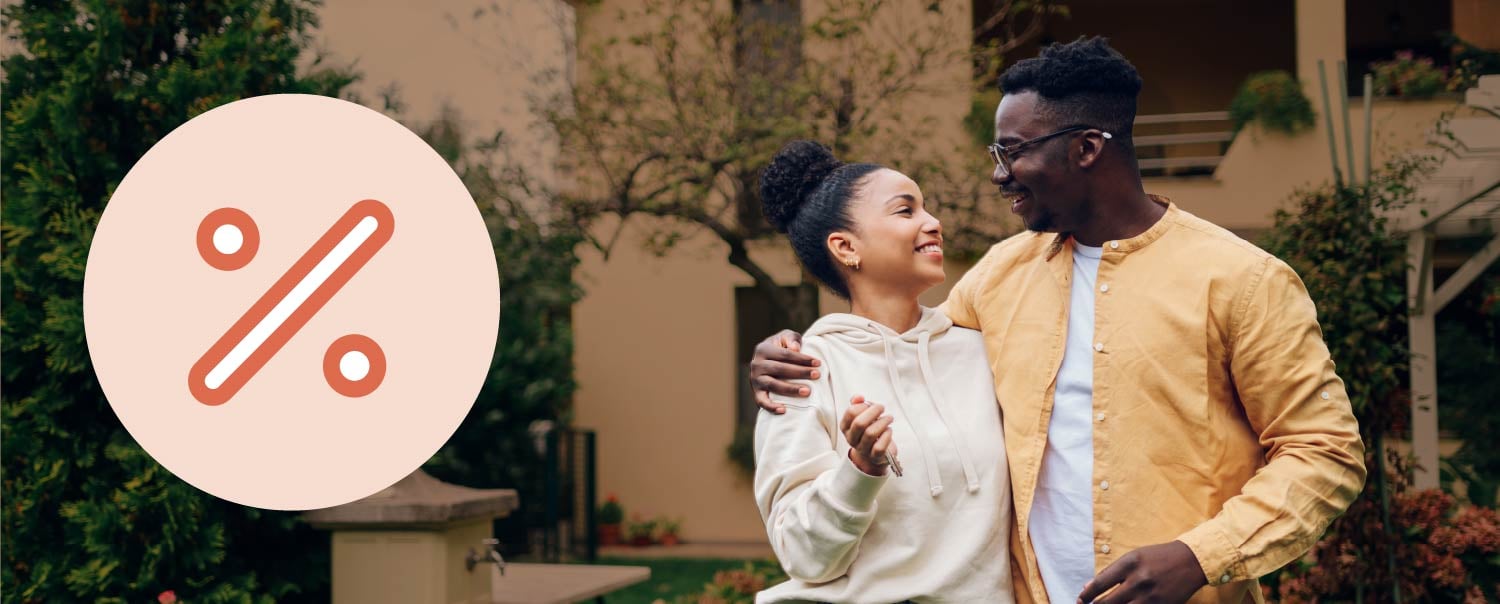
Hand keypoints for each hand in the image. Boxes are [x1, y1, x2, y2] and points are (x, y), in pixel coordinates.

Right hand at [749, 329, 820, 413]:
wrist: (768, 360)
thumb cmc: (782, 348)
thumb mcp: (786, 338)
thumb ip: (792, 339)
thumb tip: (796, 349)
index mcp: (763, 349)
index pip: (785, 354)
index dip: (802, 358)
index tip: (818, 363)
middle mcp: (756, 364)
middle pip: (780, 369)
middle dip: (800, 372)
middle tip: (817, 375)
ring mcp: (755, 380)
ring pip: (773, 385)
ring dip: (790, 389)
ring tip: (807, 391)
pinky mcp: (756, 393)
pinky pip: (762, 402)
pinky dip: (771, 407)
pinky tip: (784, 410)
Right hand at [839, 396, 896, 475]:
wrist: (876, 454)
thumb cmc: (870, 431)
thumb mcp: (863, 416)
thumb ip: (859, 404)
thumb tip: (858, 397)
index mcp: (846, 427)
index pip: (851, 413)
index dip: (863, 405)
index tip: (870, 404)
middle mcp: (852, 439)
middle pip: (859, 423)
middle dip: (873, 412)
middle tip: (882, 407)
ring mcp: (863, 449)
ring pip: (870, 433)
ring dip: (883, 422)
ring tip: (889, 418)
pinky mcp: (875, 457)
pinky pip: (879, 446)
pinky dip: (887, 436)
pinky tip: (889, 430)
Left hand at [1077, 541, 1207, 603]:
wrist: (1190, 562)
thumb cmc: (1158, 557)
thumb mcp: (1133, 557)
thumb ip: (1111, 572)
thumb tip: (1088, 587)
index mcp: (1129, 564)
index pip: (1100, 584)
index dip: (1086, 595)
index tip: (1080, 600)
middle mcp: (1138, 581)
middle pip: (1107, 603)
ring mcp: (1150, 597)